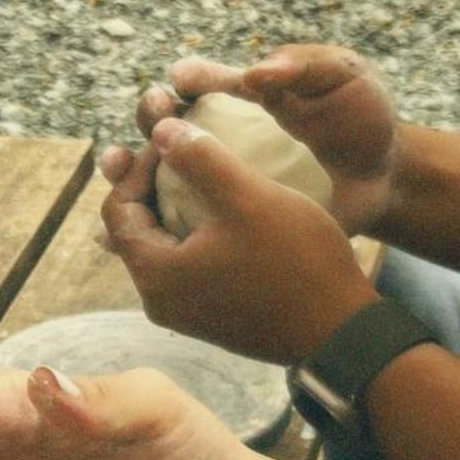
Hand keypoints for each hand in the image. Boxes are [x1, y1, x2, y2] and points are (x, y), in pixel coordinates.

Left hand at [99, 120, 379, 365]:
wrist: (342, 332)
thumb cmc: (298, 263)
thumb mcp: (248, 199)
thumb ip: (200, 159)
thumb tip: (159, 128)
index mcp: (154, 276)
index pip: (117, 208)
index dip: (138, 166)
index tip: (174, 138)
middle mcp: (159, 301)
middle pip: (135, 228)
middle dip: (151, 184)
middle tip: (181, 148)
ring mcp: (185, 313)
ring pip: (163, 245)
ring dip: (175, 206)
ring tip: (202, 171)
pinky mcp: (211, 316)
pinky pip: (187, 264)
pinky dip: (195, 231)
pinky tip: (223, 209)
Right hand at [130, 44, 401, 235]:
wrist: (385, 178)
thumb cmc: (362, 117)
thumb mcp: (344, 76)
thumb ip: (304, 65)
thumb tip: (254, 73)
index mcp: (240, 97)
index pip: (200, 84)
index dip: (187, 80)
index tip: (182, 83)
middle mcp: (219, 137)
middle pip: (166, 126)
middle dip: (149, 119)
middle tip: (154, 118)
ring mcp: (219, 183)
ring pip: (157, 177)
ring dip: (127, 173)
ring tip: (116, 170)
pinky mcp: (225, 223)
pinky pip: (176, 228)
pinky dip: (141, 233)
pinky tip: (117, 233)